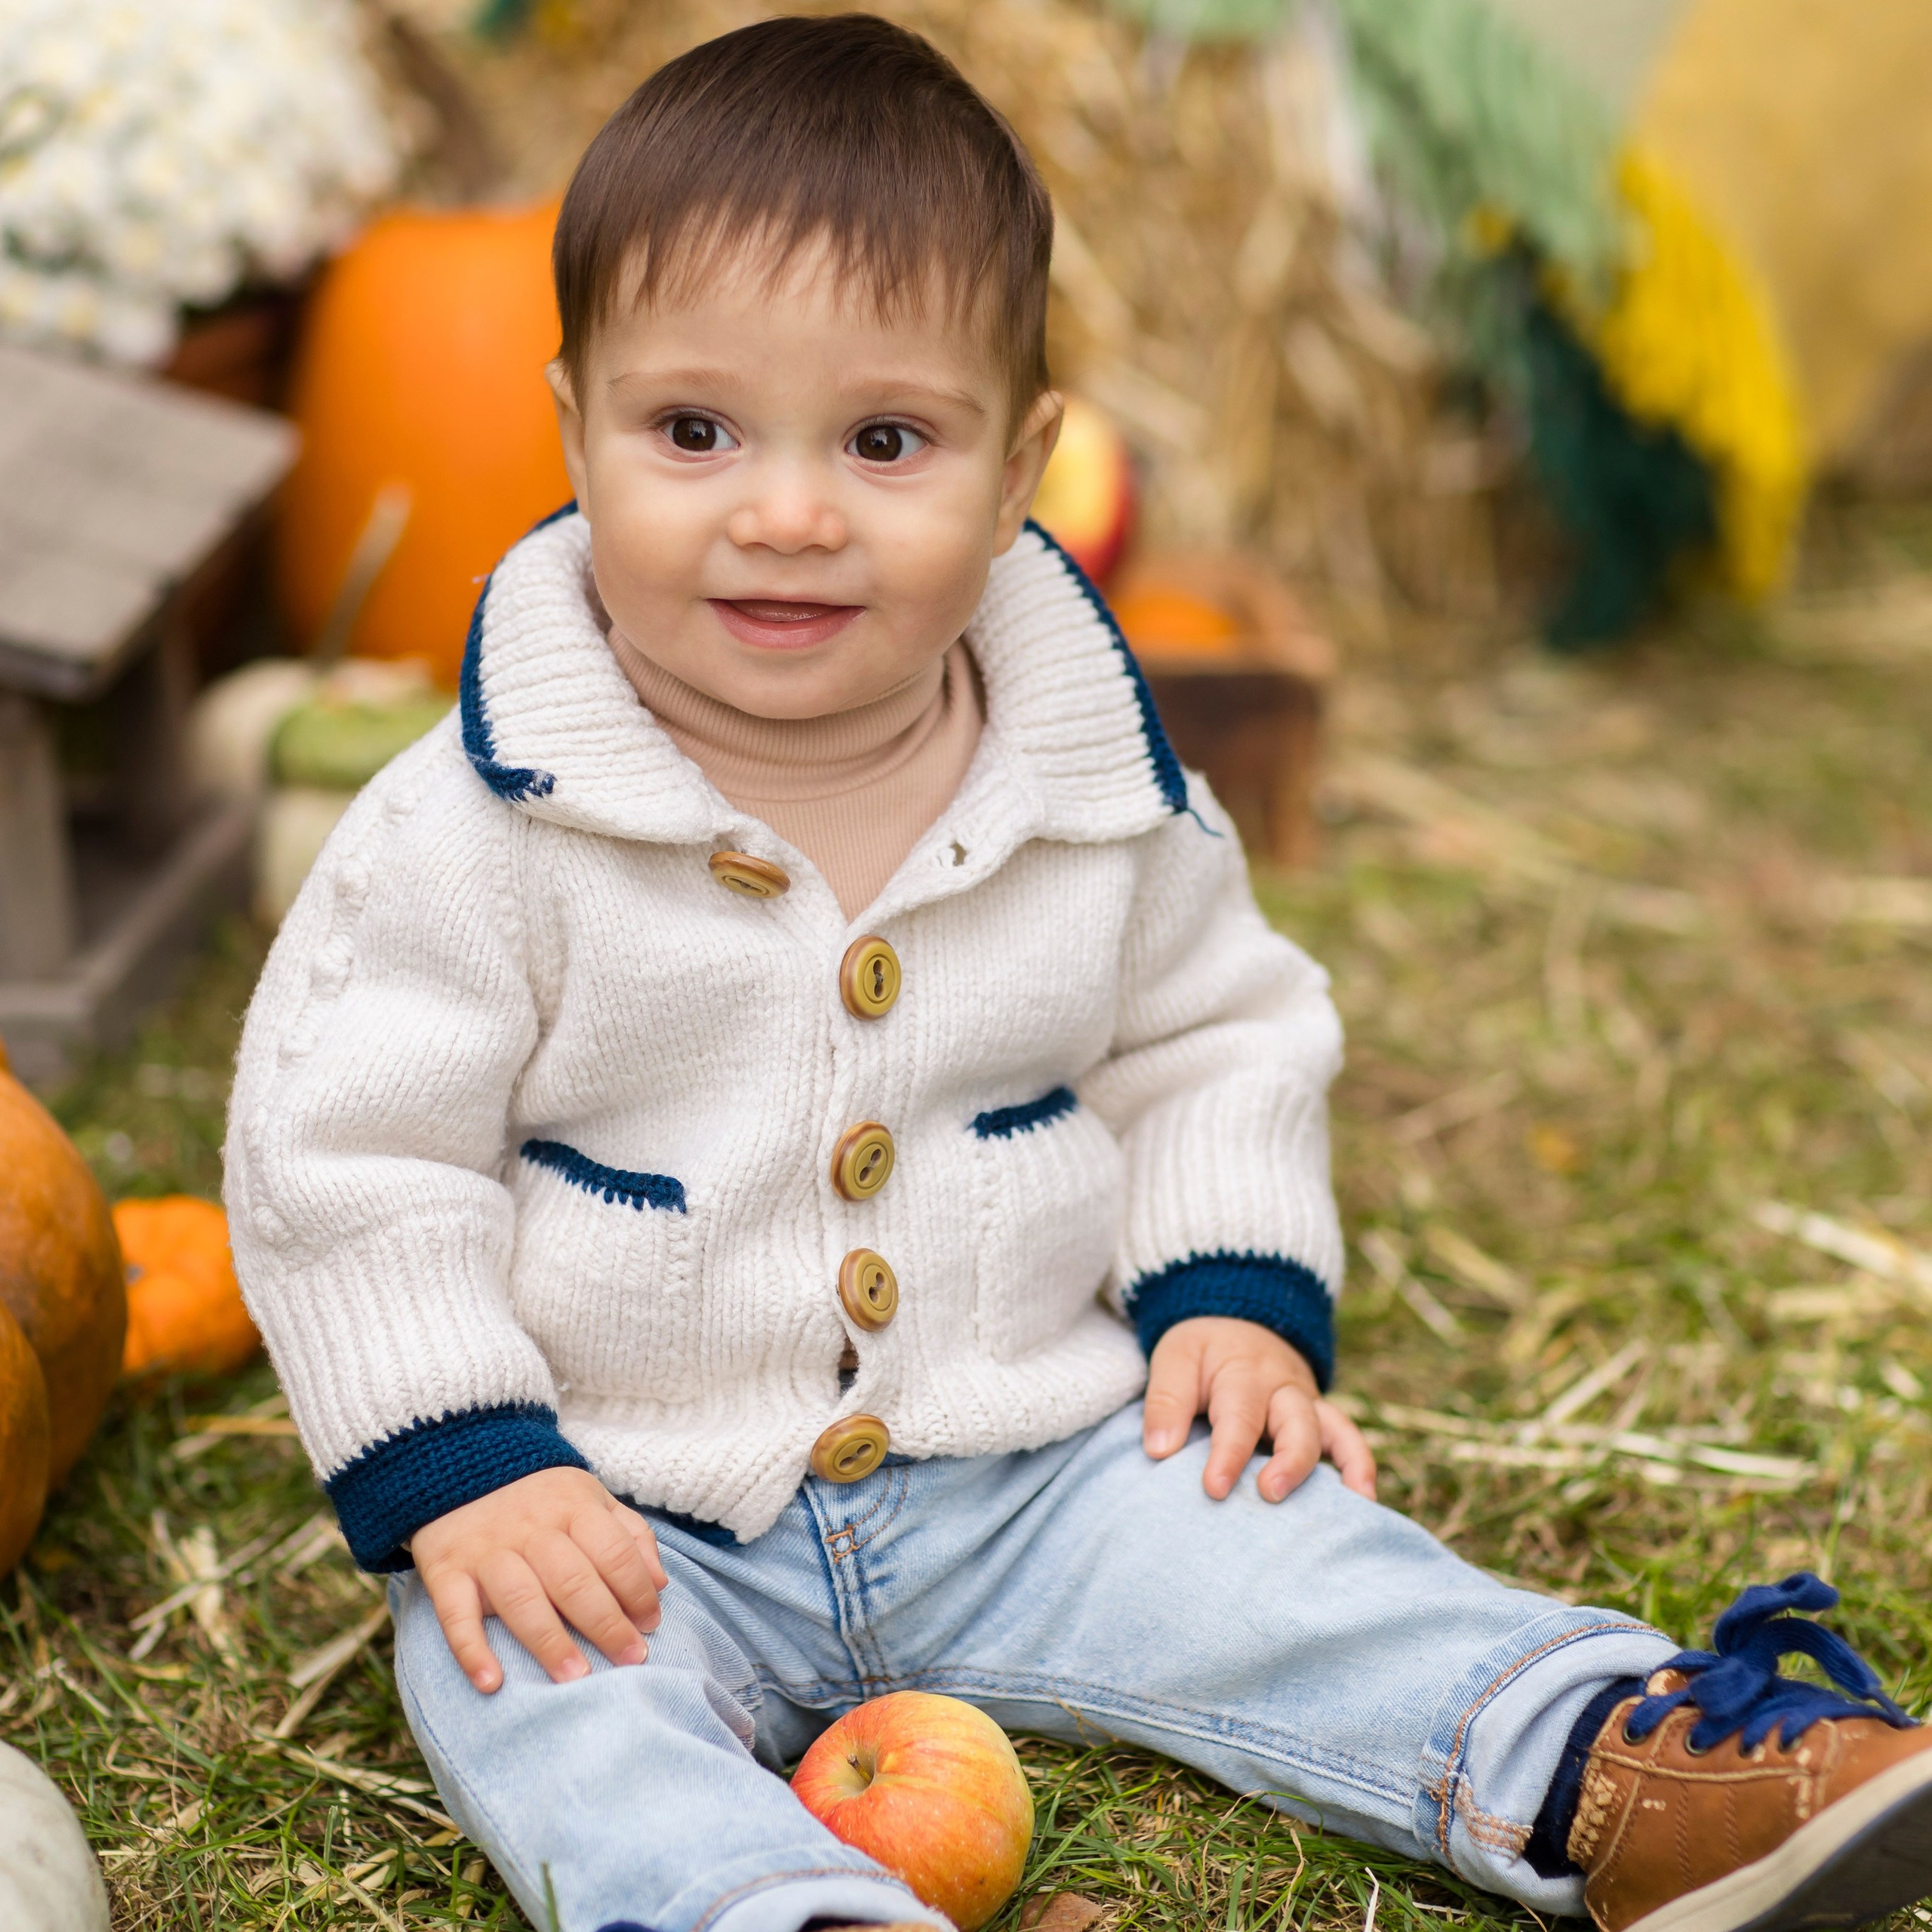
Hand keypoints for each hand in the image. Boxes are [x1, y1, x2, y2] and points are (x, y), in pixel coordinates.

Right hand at [411, 1466, 667, 1691]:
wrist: (461, 1463)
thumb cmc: (542, 1497)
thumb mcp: (591, 1498)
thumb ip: (630, 1537)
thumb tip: (660, 1585)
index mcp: (573, 1508)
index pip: (614, 1553)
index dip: (637, 1591)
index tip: (651, 1625)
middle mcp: (531, 1529)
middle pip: (574, 1580)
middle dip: (606, 1625)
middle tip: (629, 1662)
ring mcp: (487, 1550)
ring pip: (521, 1599)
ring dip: (550, 1642)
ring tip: (575, 1679)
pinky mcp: (447, 1570)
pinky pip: (456, 1613)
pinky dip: (471, 1650)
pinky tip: (492, 1683)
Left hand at [1142, 1317, 1376, 1503]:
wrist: (1235, 1321)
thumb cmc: (1201, 1352)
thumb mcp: (1174, 1360)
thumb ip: (1165, 1402)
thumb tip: (1159, 1451)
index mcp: (1241, 1373)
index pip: (1237, 1416)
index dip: (1228, 1454)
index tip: (1215, 1488)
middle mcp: (1281, 1387)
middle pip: (1294, 1422)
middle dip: (1287, 1461)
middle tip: (1269, 1494)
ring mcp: (1305, 1402)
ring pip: (1329, 1430)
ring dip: (1337, 1466)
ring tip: (1342, 1509)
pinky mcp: (1319, 1416)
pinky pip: (1348, 1437)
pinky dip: (1359, 1465)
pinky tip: (1364, 1500)